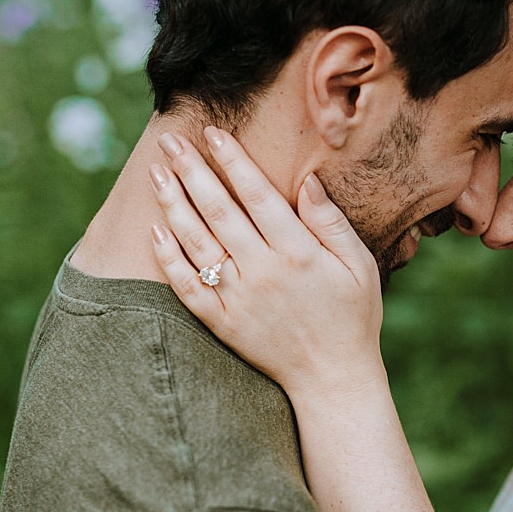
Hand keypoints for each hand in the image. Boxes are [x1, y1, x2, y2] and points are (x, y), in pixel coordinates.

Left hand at [149, 127, 384, 398]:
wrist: (333, 379)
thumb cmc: (352, 315)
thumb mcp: (358, 264)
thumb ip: (330, 222)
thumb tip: (307, 181)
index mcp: (297, 253)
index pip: (257, 195)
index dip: (234, 161)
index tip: (213, 132)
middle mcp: (263, 273)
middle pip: (219, 211)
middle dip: (192, 171)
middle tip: (169, 141)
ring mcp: (238, 300)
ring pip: (197, 244)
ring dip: (174, 205)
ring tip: (155, 173)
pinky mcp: (222, 324)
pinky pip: (188, 288)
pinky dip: (169, 259)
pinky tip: (155, 231)